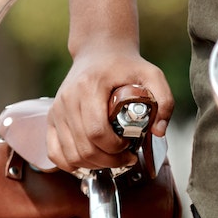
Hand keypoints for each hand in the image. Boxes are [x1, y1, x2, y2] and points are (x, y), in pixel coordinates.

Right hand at [47, 42, 174, 170]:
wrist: (98, 51)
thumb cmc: (125, 65)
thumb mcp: (152, 75)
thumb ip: (164, 101)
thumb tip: (159, 131)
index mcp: (90, 87)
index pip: (97, 131)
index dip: (115, 148)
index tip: (130, 147)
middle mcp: (68, 99)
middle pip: (84, 148)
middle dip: (108, 161)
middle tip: (125, 158)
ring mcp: (57, 109)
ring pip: (70, 155)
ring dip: (93, 165)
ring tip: (110, 159)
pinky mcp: (52, 117)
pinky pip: (54, 152)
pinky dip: (71, 164)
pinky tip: (89, 160)